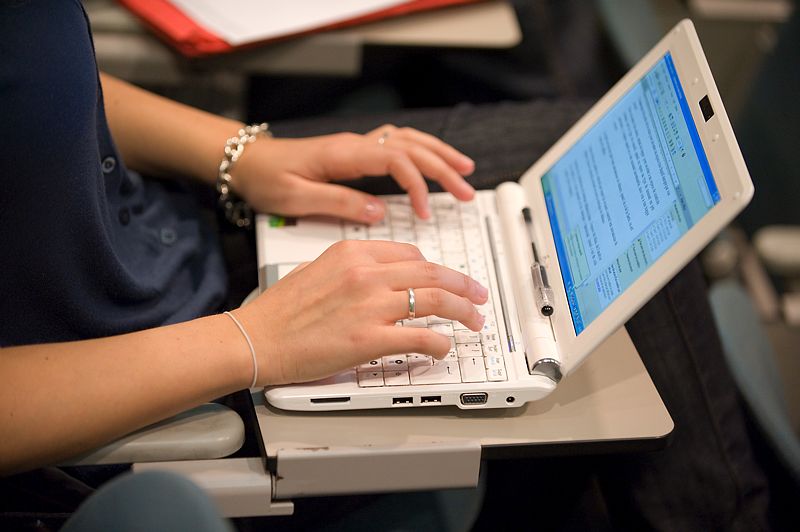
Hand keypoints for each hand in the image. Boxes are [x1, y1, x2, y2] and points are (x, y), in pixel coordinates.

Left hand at [232, 125, 475, 221]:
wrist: (246, 163)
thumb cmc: (266, 179)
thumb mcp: (296, 198)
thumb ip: (338, 203)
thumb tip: (379, 212)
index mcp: (343, 154)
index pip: (395, 159)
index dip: (417, 183)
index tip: (425, 211)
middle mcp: (354, 145)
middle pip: (411, 146)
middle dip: (443, 166)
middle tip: (466, 190)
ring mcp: (356, 146)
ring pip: (408, 141)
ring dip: (438, 154)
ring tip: (465, 171)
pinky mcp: (354, 154)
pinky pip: (397, 146)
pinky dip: (420, 153)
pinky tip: (432, 164)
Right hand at [234, 240, 488, 384]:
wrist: (256, 338)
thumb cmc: (278, 310)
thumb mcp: (316, 268)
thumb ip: (352, 268)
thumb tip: (381, 277)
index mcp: (353, 251)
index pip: (411, 253)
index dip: (437, 267)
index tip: (447, 277)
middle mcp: (366, 272)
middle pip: (432, 272)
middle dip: (463, 284)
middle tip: (478, 295)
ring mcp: (370, 304)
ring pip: (435, 299)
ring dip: (462, 310)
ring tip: (474, 320)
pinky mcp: (369, 338)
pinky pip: (421, 336)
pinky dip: (439, 342)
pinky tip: (444, 347)